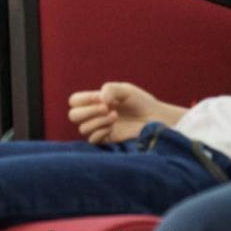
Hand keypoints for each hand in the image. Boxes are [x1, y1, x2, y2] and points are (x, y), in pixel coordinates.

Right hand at [68, 82, 183, 143]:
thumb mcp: (126, 90)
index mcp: (94, 102)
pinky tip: (113, 128)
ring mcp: (99, 129)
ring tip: (115, 117)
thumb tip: (100, 101)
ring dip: (98, 121)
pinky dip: (101, 131)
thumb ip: (110, 89)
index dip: (85, 99)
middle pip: (73, 115)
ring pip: (83, 128)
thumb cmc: (141, 102)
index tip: (103, 98)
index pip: (74, 101)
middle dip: (88, 111)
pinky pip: (92, 139)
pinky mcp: (106, 141)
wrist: (156, 119)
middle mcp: (94, 115)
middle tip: (107, 108)